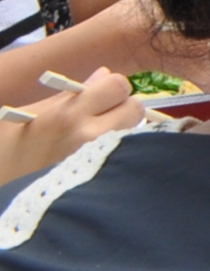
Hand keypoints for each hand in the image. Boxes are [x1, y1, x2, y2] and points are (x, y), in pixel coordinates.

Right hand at [0, 65, 143, 183]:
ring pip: (133, 133)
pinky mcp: (98, 182)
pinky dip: (118, 150)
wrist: (0, 197)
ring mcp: (96, 161)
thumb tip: (105, 73)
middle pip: (135, 108)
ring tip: (96, 136)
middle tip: (102, 115)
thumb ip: (72, 94)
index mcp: (68, 115)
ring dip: (121, 129)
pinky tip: (97, 154)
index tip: (99, 94)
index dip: (111, 87)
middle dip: (123, 106)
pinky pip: (123, 156)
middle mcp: (88, 137)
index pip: (119, 85)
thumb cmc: (7, 149)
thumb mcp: (31, 113)